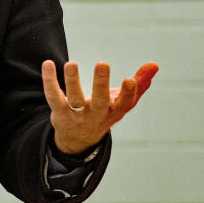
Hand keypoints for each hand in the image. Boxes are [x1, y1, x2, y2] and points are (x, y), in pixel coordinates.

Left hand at [41, 60, 157, 154]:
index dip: (129, 93)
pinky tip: (48, 64)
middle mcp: (96, 115)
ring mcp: (77, 115)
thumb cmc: (105, 112)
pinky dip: (49, 80)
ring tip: (71, 63)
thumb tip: (155, 64)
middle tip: (102, 64)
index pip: (124, 105)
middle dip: (101, 84)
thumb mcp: (123, 101)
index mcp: (114, 111)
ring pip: (74, 99)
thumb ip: (140, 83)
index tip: (130, 80)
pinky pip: (53, 96)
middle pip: (100, 101)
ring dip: (72, 81)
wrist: (79, 138)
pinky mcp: (59, 112)